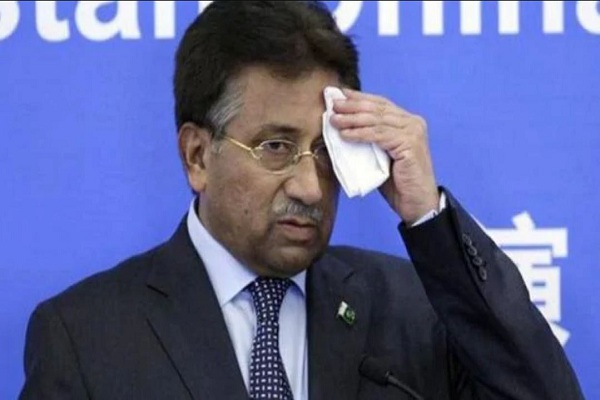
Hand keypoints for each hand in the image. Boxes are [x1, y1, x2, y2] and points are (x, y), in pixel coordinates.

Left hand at [330, 88, 439, 224]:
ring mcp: (413, 132)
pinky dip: (360, 134)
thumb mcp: (380, 155)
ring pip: (377, 120)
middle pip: (377, 109)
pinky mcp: (410, 144)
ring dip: (352, 119)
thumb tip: (342, 128)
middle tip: (333, 105)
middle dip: (353, 106)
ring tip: (334, 120)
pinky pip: (379, 135)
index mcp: (408, 122)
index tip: (340, 94)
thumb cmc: (398, 182)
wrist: (417, 203)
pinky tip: (345, 134)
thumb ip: (369, 140)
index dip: (359, 98)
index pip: (381, 104)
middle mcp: (413, 123)